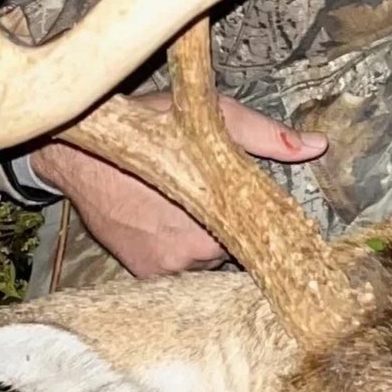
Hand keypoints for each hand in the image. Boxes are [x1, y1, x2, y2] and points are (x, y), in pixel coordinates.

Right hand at [31, 97, 326, 280]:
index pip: (265, 235)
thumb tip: (317, 147)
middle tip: (218, 196)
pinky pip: (181, 269)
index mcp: (213, 213)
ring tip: (189, 206)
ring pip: (210, 260)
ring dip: (209, 239)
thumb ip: (264, 135)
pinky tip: (167, 221)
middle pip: (238, 248)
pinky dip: (182, 249)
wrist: (75, 154)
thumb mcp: (207, 117)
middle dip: (236, 226)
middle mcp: (191, 251)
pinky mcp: (145, 274)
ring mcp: (165, 267)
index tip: (266, 210)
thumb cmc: (144, 128)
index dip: (269, 222)